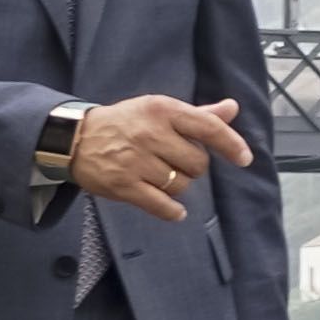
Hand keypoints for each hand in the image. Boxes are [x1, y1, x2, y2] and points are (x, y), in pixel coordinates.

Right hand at [70, 93, 250, 222]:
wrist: (75, 138)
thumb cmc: (126, 123)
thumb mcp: (158, 110)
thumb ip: (198, 114)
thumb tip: (233, 108)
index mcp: (163, 110)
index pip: (208, 127)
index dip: (231, 144)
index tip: (244, 158)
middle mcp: (151, 134)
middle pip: (198, 163)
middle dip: (192, 166)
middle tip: (173, 160)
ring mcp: (136, 162)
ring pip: (182, 185)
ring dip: (178, 185)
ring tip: (160, 175)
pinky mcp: (124, 186)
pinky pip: (163, 206)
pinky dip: (173, 211)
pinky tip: (174, 209)